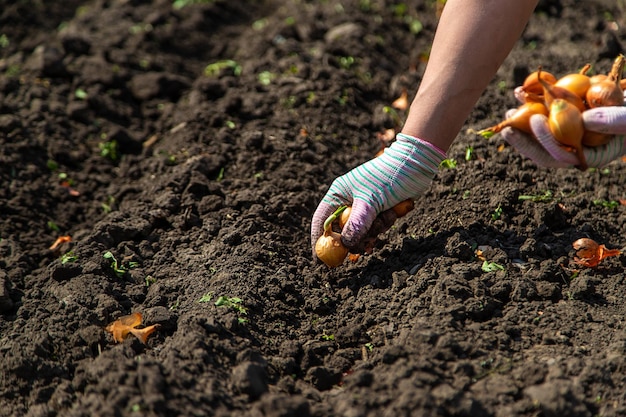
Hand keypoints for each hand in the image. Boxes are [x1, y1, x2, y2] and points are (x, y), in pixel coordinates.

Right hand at [310, 133, 444, 258]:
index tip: (320, 261)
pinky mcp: (378, 210)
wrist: (415, 163)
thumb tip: (346, 245)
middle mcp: (348, 201)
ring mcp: (364, 206)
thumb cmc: (388, 175)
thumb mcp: (370, 201)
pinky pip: (376, 227)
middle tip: (365, 247)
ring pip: (362, 232)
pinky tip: (394, 211)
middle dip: (355, 239)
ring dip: (375, 229)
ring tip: (386, 215)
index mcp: (338, 194)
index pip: (322, 221)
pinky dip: (385, 223)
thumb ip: (357, 224)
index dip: (318, 241)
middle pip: (342, 231)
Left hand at [501, 106, 625, 168]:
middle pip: (545, 150)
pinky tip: (521, 93)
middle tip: (506, 128)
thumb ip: (613, 121)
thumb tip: (584, 119)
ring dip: (523, 123)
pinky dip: (535, 104)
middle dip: (524, 139)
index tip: (535, 120)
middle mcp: (577, 149)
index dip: (545, 140)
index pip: (562, 155)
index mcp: (591, 156)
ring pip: (542, 134)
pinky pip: (547, 116)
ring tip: (509, 110)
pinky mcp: (568, 119)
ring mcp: (571, 135)